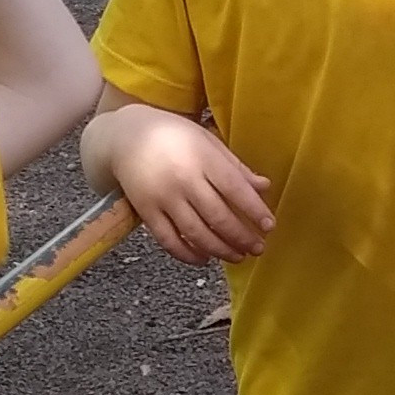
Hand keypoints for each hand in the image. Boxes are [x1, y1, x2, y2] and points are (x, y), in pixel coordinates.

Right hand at [87, 101, 274, 264]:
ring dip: (220, 250)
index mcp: (202, 158)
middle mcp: (183, 179)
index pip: (235, 189)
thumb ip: (235, 167)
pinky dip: (188, 254)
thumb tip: (264, 186)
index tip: (269, 226)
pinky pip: (169, 240)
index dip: (254, 211)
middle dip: (241, 236)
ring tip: (238, 256)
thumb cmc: (173, 135)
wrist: (125, 136)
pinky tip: (205, 258)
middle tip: (258, 247)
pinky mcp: (146, 212)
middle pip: (218, 216)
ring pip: (196, 233)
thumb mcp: (207, 141)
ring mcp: (163, 198)